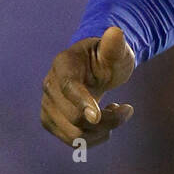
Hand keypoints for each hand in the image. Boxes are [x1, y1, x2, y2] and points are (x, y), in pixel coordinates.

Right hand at [40, 25, 135, 147]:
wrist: (95, 68)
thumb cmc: (107, 57)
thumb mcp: (116, 50)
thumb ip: (115, 45)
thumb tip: (115, 32)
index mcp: (63, 64)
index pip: (68, 87)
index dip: (82, 103)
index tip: (97, 117)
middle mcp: (49, 85)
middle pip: (74, 117)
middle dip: (107, 120)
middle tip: (127, 109)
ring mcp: (47, 106)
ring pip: (74, 135)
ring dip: (103, 131)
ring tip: (116, 113)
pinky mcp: (51, 122)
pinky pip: (74, 142)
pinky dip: (95, 137)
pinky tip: (104, 121)